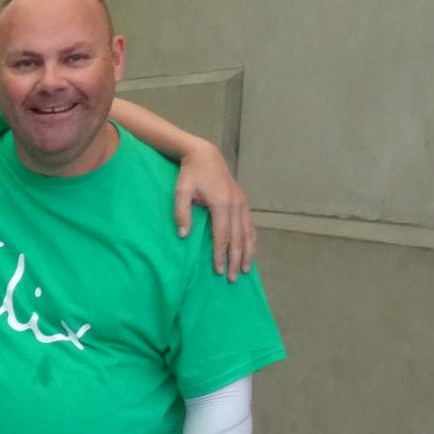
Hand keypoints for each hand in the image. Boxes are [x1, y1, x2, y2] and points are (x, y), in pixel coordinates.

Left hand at [173, 143, 255, 280]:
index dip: (220, 254)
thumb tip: (184, 235)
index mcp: (221, 204)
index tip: (218, 271)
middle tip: (233, 278)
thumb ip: (181, 213)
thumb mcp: (180, 191)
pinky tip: (252, 251)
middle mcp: (235, 205)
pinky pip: (250, 224)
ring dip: (247, 252)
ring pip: (247, 232)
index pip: (222, 235)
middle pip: (237, 238)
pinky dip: (252, 239)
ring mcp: (242, 203)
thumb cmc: (190, 174)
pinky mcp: (243, 201)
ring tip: (245, 269)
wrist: (205, 155)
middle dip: (235, 259)